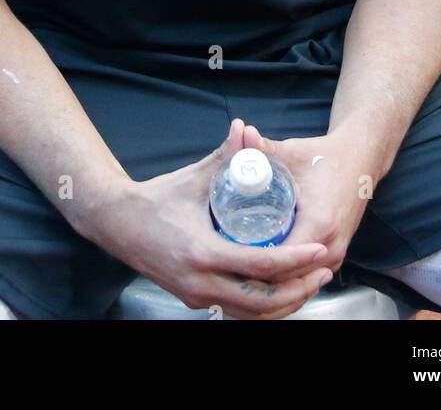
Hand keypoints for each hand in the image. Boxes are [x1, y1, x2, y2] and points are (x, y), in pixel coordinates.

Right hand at [84, 120, 333, 319]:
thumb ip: (224, 156)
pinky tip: (279, 290)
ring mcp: (197, 297)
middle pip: (264, 301)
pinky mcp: (194, 300)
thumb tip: (244, 127)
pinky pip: (237, 311)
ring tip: (309, 281)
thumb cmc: (155, 199)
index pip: (261, 266)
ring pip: (252, 314)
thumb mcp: (192, 178)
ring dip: (285, 302)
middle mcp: (201, 284)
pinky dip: (262, 306)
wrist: (117, 224)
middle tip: (324, 269)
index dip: (295, 259)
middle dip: (300, 288)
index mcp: (204, 253)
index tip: (319, 249)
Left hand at [241, 123, 372, 273]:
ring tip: (241, 269)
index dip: (252, 262)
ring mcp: (336, 255)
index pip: (281, 260)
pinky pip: (308, 277)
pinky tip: (264, 267)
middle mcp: (330, 246)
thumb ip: (264, 147)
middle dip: (257, 276)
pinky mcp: (336, 256)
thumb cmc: (325, 157)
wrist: (360, 162)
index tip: (227, 255)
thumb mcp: (293, 151)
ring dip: (272, 281)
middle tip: (227, 266)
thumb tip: (240, 132)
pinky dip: (287, 278)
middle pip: (287, 279)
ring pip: (299, 283)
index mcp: (319, 223)